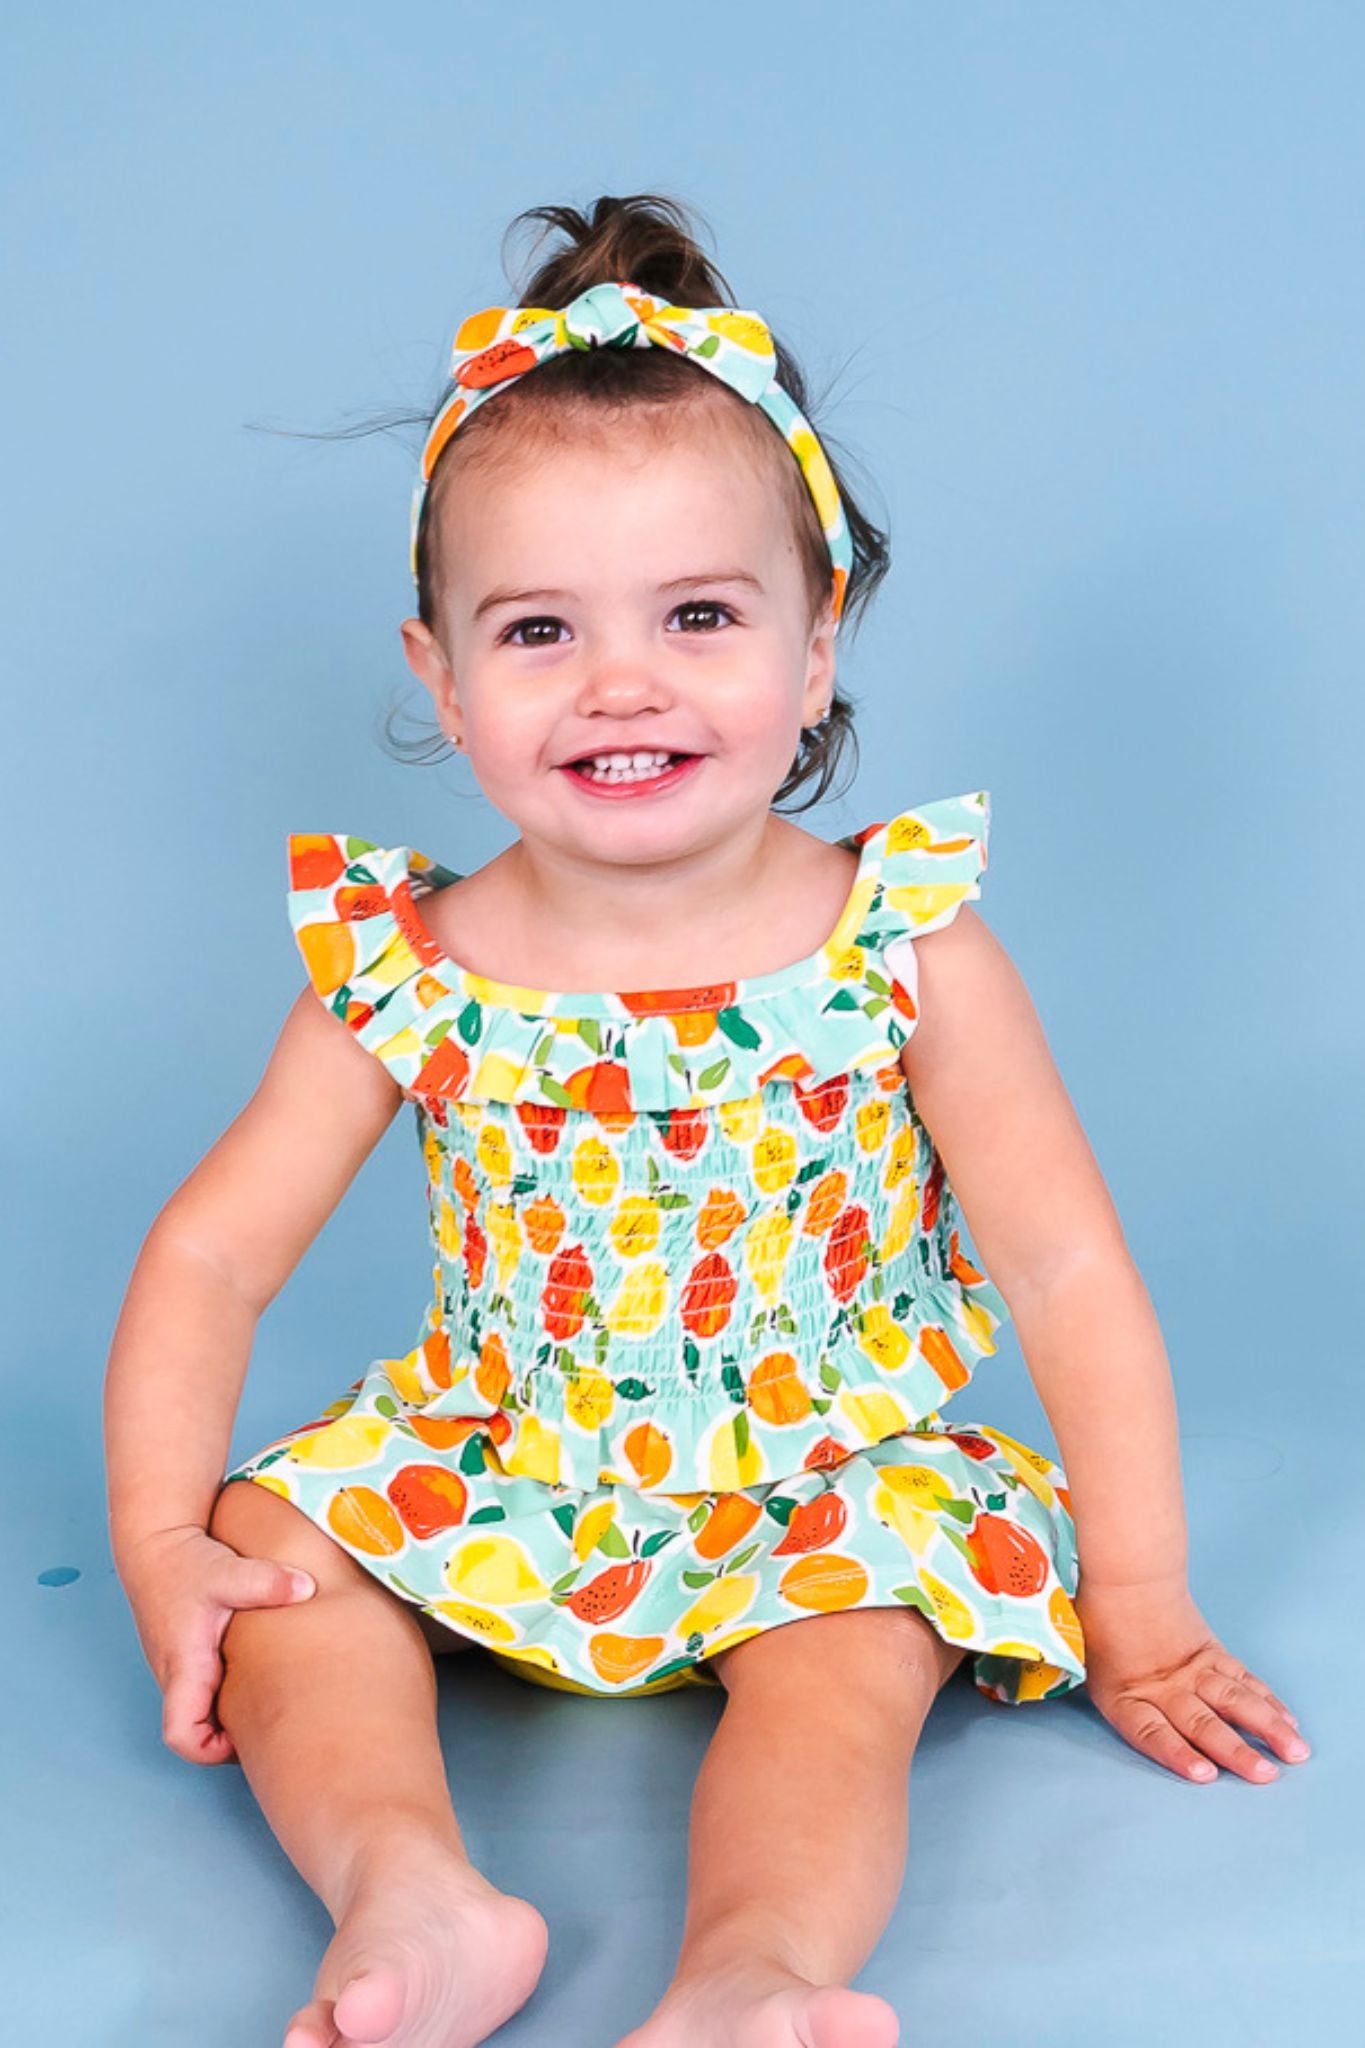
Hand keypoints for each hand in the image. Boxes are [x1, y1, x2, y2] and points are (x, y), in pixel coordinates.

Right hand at [115, 1523, 316, 1767]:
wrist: (157, 1540)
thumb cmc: (185, 1561)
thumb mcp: (228, 1571)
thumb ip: (267, 1582)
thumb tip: (306, 1588)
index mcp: (184, 1666)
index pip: (182, 1736)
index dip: (211, 1751)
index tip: (245, 1739)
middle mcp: (177, 1674)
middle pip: (197, 1730)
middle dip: (231, 1737)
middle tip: (277, 1724)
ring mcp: (179, 1665)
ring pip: (202, 1709)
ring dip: (231, 1711)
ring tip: (275, 1698)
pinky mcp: (186, 1652)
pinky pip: (206, 1687)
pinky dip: (229, 1689)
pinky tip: (262, 1669)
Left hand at [1076, 1575, 1310, 1783]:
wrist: (1126, 1574)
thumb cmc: (1097, 1619)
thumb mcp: (1079, 1659)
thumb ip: (1083, 1692)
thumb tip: (1063, 1695)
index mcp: (1125, 1694)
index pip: (1152, 1732)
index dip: (1178, 1754)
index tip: (1204, 1773)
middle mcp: (1164, 1687)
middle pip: (1201, 1722)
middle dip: (1235, 1750)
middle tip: (1264, 1775)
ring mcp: (1193, 1671)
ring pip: (1234, 1700)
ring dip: (1266, 1727)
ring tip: (1294, 1752)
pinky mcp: (1213, 1655)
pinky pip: (1243, 1680)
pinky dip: (1267, 1701)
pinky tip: (1287, 1721)